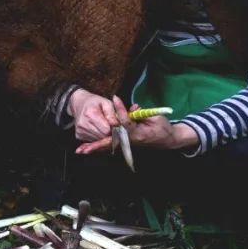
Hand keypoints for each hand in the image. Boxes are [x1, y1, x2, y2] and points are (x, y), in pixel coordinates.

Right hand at [68, 88, 118, 141]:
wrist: (79, 104)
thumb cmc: (94, 103)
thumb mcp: (106, 103)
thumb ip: (112, 113)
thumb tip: (116, 124)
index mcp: (90, 114)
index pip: (106, 130)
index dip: (113, 129)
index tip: (114, 125)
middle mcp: (83, 124)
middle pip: (103, 136)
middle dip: (109, 133)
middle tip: (109, 125)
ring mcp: (80, 131)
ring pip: (99, 140)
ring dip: (103, 135)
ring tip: (102, 126)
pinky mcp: (79, 135)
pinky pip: (93, 141)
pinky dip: (97, 136)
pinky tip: (96, 128)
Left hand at [76, 99, 199, 153]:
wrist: (168, 140)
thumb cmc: (162, 127)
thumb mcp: (156, 117)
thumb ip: (143, 113)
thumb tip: (133, 108)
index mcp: (139, 133)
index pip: (126, 122)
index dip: (120, 109)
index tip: (115, 98)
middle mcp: (130, 141)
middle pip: (111, 142)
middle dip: (97, 144)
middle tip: (84, 148)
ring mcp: (127, 144)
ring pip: (108, 146)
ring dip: (94, 148)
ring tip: (80, 150)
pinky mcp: (125, 144)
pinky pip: (109, 146)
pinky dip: (98, 147)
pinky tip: (86, 149)